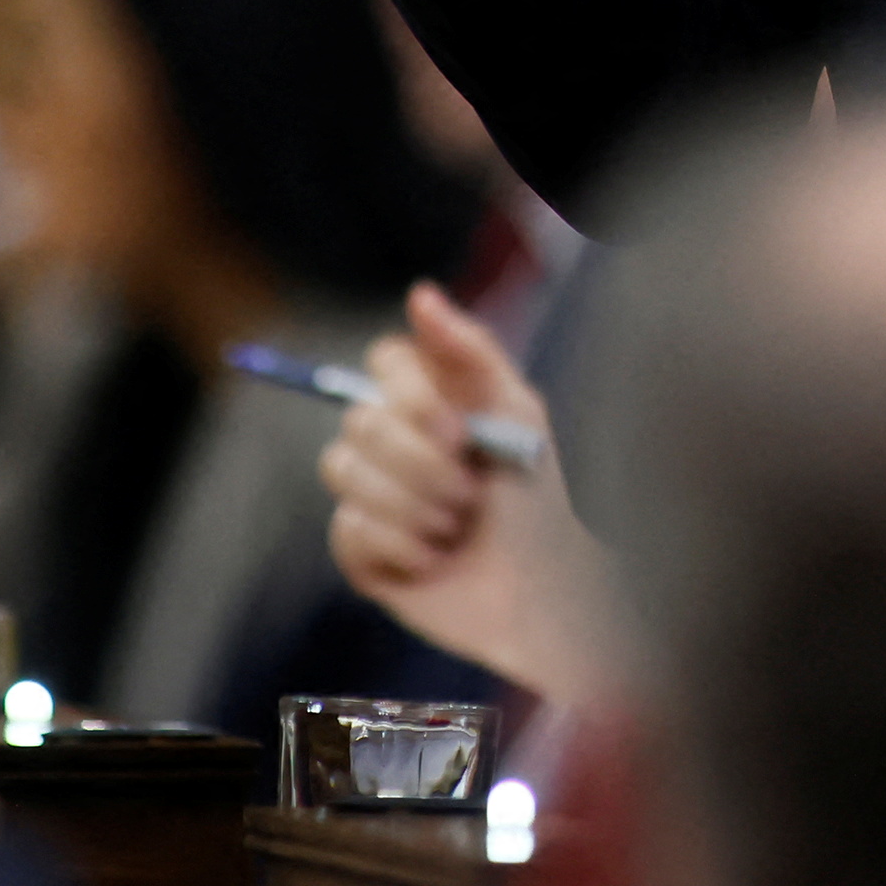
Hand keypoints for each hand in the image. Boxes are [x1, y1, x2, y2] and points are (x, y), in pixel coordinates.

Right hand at [315, 285, 623, 702]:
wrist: (542, 592)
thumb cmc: (536, 498)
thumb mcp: (517, 412)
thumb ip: (470, 349)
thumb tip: (419, 293)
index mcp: (427, 400)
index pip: (384, 362)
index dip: (411, 396)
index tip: (459, 432)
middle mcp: (391, 441)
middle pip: (358, 420)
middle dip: (422, 465)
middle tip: (470, 493)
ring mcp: (368, 495)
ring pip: (343, 473)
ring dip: (413, 506)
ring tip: (456, 528)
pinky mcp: (358, 551)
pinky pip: (347, 531)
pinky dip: (401, 547)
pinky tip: (434, 561)